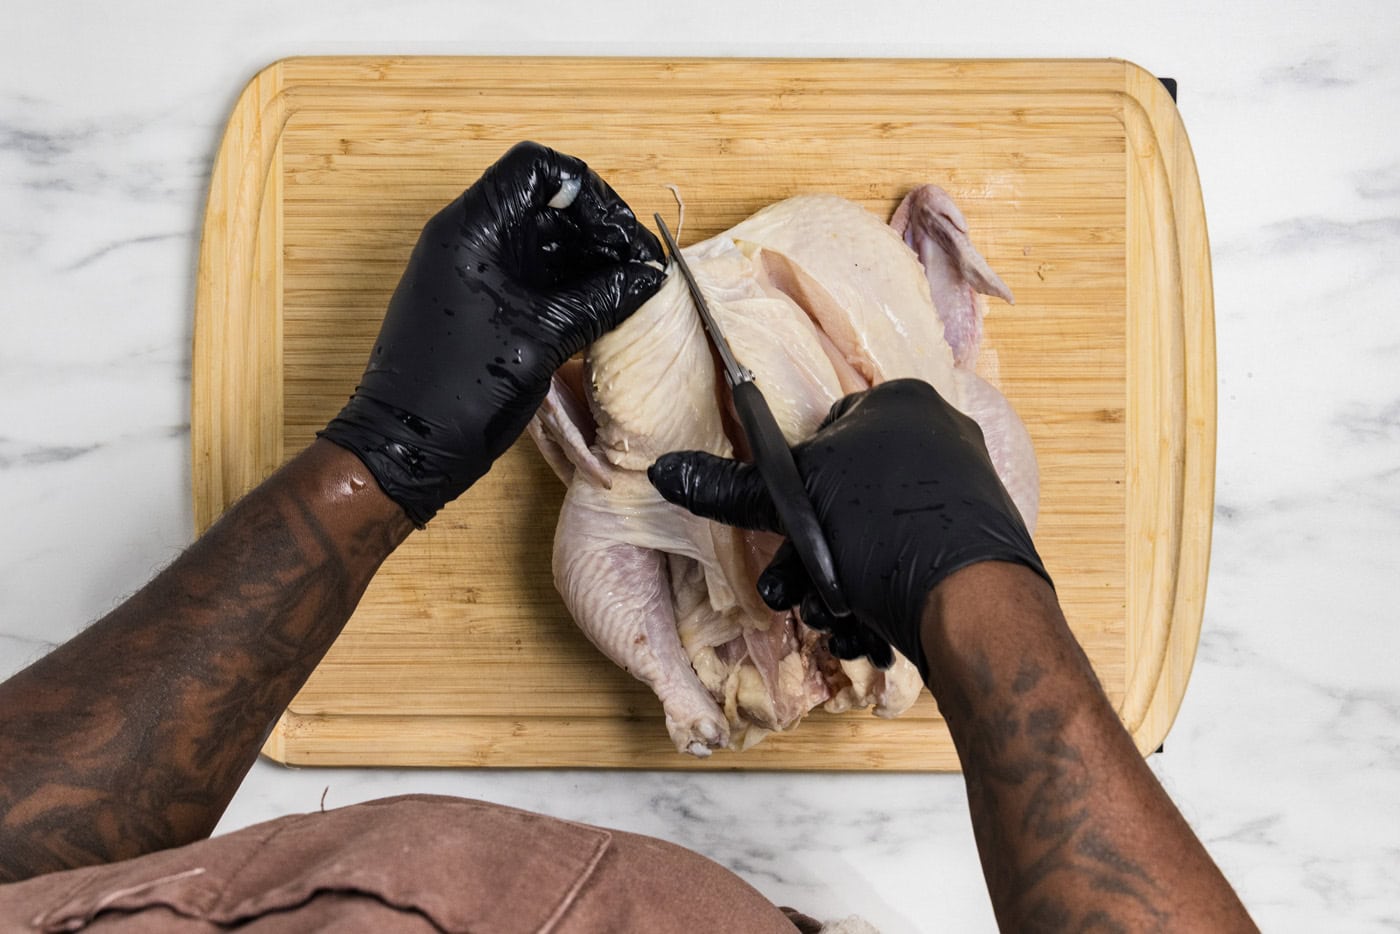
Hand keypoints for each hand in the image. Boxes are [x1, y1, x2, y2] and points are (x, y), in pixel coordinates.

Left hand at [321, 141, 664, 525]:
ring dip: (590, 260)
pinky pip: (536, 275)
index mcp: (472, 228)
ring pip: (545, 240)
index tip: (621, 235)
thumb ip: (601, 299)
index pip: (537, 167)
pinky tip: (607, 308)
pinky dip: (572, 285)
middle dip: (598, 229)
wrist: (406, 448)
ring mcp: (477, 270)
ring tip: (631, 291)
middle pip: (546, 202)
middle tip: (639, 268)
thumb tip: (651, 276)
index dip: (587, 191)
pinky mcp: (484, 302)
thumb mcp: (543, 338)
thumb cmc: (460, 389)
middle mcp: (472, 237)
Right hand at [647, 378, 1050, 678]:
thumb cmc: (881, 528)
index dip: (796, 488)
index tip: (782, 529)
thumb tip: (665, 469)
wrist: (970, 601)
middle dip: (811, 553)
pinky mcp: (979, 539)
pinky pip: (911, 559)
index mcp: (900, 402)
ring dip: (839, 583)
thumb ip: (730, 488)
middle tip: (792, 589)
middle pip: (847, 494)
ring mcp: (965, 487)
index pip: (825, 433)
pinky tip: (864, 629)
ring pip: (876, 535)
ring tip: (829, 618)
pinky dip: (882, 593)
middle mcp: (941, 433)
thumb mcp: (791, 503)